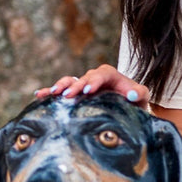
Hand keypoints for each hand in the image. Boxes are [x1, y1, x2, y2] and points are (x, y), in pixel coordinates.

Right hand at [35, 65, 150, 109]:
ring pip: (70, 81)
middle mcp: (95, 77)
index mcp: (110, 75)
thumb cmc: (135, 100)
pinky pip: (62, 90)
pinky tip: (40, 94)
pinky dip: (51, 91)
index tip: (89, 91)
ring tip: (53, 94)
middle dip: (75, 86)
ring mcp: (84, 84)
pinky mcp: (77, 93)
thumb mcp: (142, 96)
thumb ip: (140, 93)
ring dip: (61, 86)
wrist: (128, 106)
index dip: (95, 81)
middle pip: (84, 78)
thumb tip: (132, 95)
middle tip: (68, 95)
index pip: (102, 74)